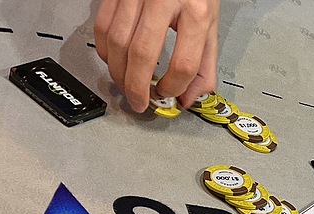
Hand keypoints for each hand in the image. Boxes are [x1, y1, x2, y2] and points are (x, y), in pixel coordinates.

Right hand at [94, 0, 220, 112]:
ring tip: (126, 86)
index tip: (167, 95)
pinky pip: (103, 26)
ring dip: (118, 72)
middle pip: (142, 54)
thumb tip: (190, 100)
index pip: (183, 63)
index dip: (173, 88)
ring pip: (118, 42)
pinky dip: (105, 50)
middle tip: (139, 102)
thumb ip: (204, 66)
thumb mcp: (210, 26)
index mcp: (196, 12)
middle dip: (136, 86)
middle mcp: (164, 0)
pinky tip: (115, 61)